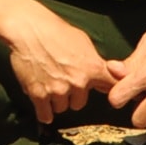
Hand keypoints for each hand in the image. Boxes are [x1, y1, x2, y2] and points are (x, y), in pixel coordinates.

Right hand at [4, 11, 117, 125]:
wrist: (29, 30)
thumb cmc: (58, 32)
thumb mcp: (85, 43)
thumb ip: (98, 62)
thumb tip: (115, 74)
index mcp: (93, 68)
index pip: (111, 87)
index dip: (111, 91)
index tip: (114, 97)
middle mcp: (78, 82)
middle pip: (80, 103)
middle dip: (73, 95)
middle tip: (64, 81)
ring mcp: (57, 90)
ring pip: (62, 108)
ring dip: (57, 101)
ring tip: (51, 85)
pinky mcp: (38, 95)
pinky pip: (45, 115)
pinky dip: (44, 113)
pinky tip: (44, 110)